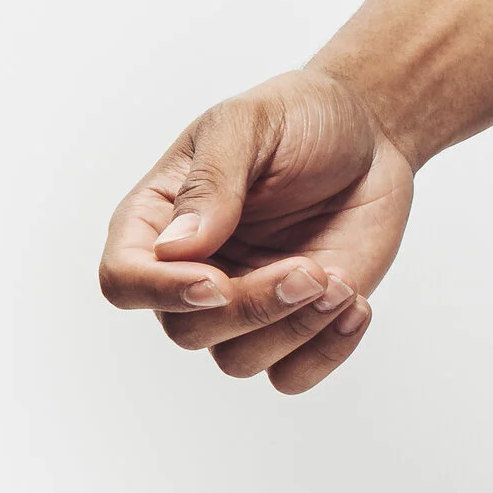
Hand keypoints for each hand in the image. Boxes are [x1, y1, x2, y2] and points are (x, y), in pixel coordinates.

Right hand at [100, 68, 415, 395]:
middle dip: (252, 309)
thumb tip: (175, 250)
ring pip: (239, 361)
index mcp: (157, 221)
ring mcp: (243, 303)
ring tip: (339, 283)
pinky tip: (356, 304)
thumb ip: (211, 181)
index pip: (124, 280)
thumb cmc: (299, 117)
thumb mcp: (248, 123)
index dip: (160, 292)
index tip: (217, 281)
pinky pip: (291, 376)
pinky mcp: (293, 324)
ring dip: (293, 330)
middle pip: (187, 330)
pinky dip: (325, 352)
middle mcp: (191, 272)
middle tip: (311, 270)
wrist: (369, 133)